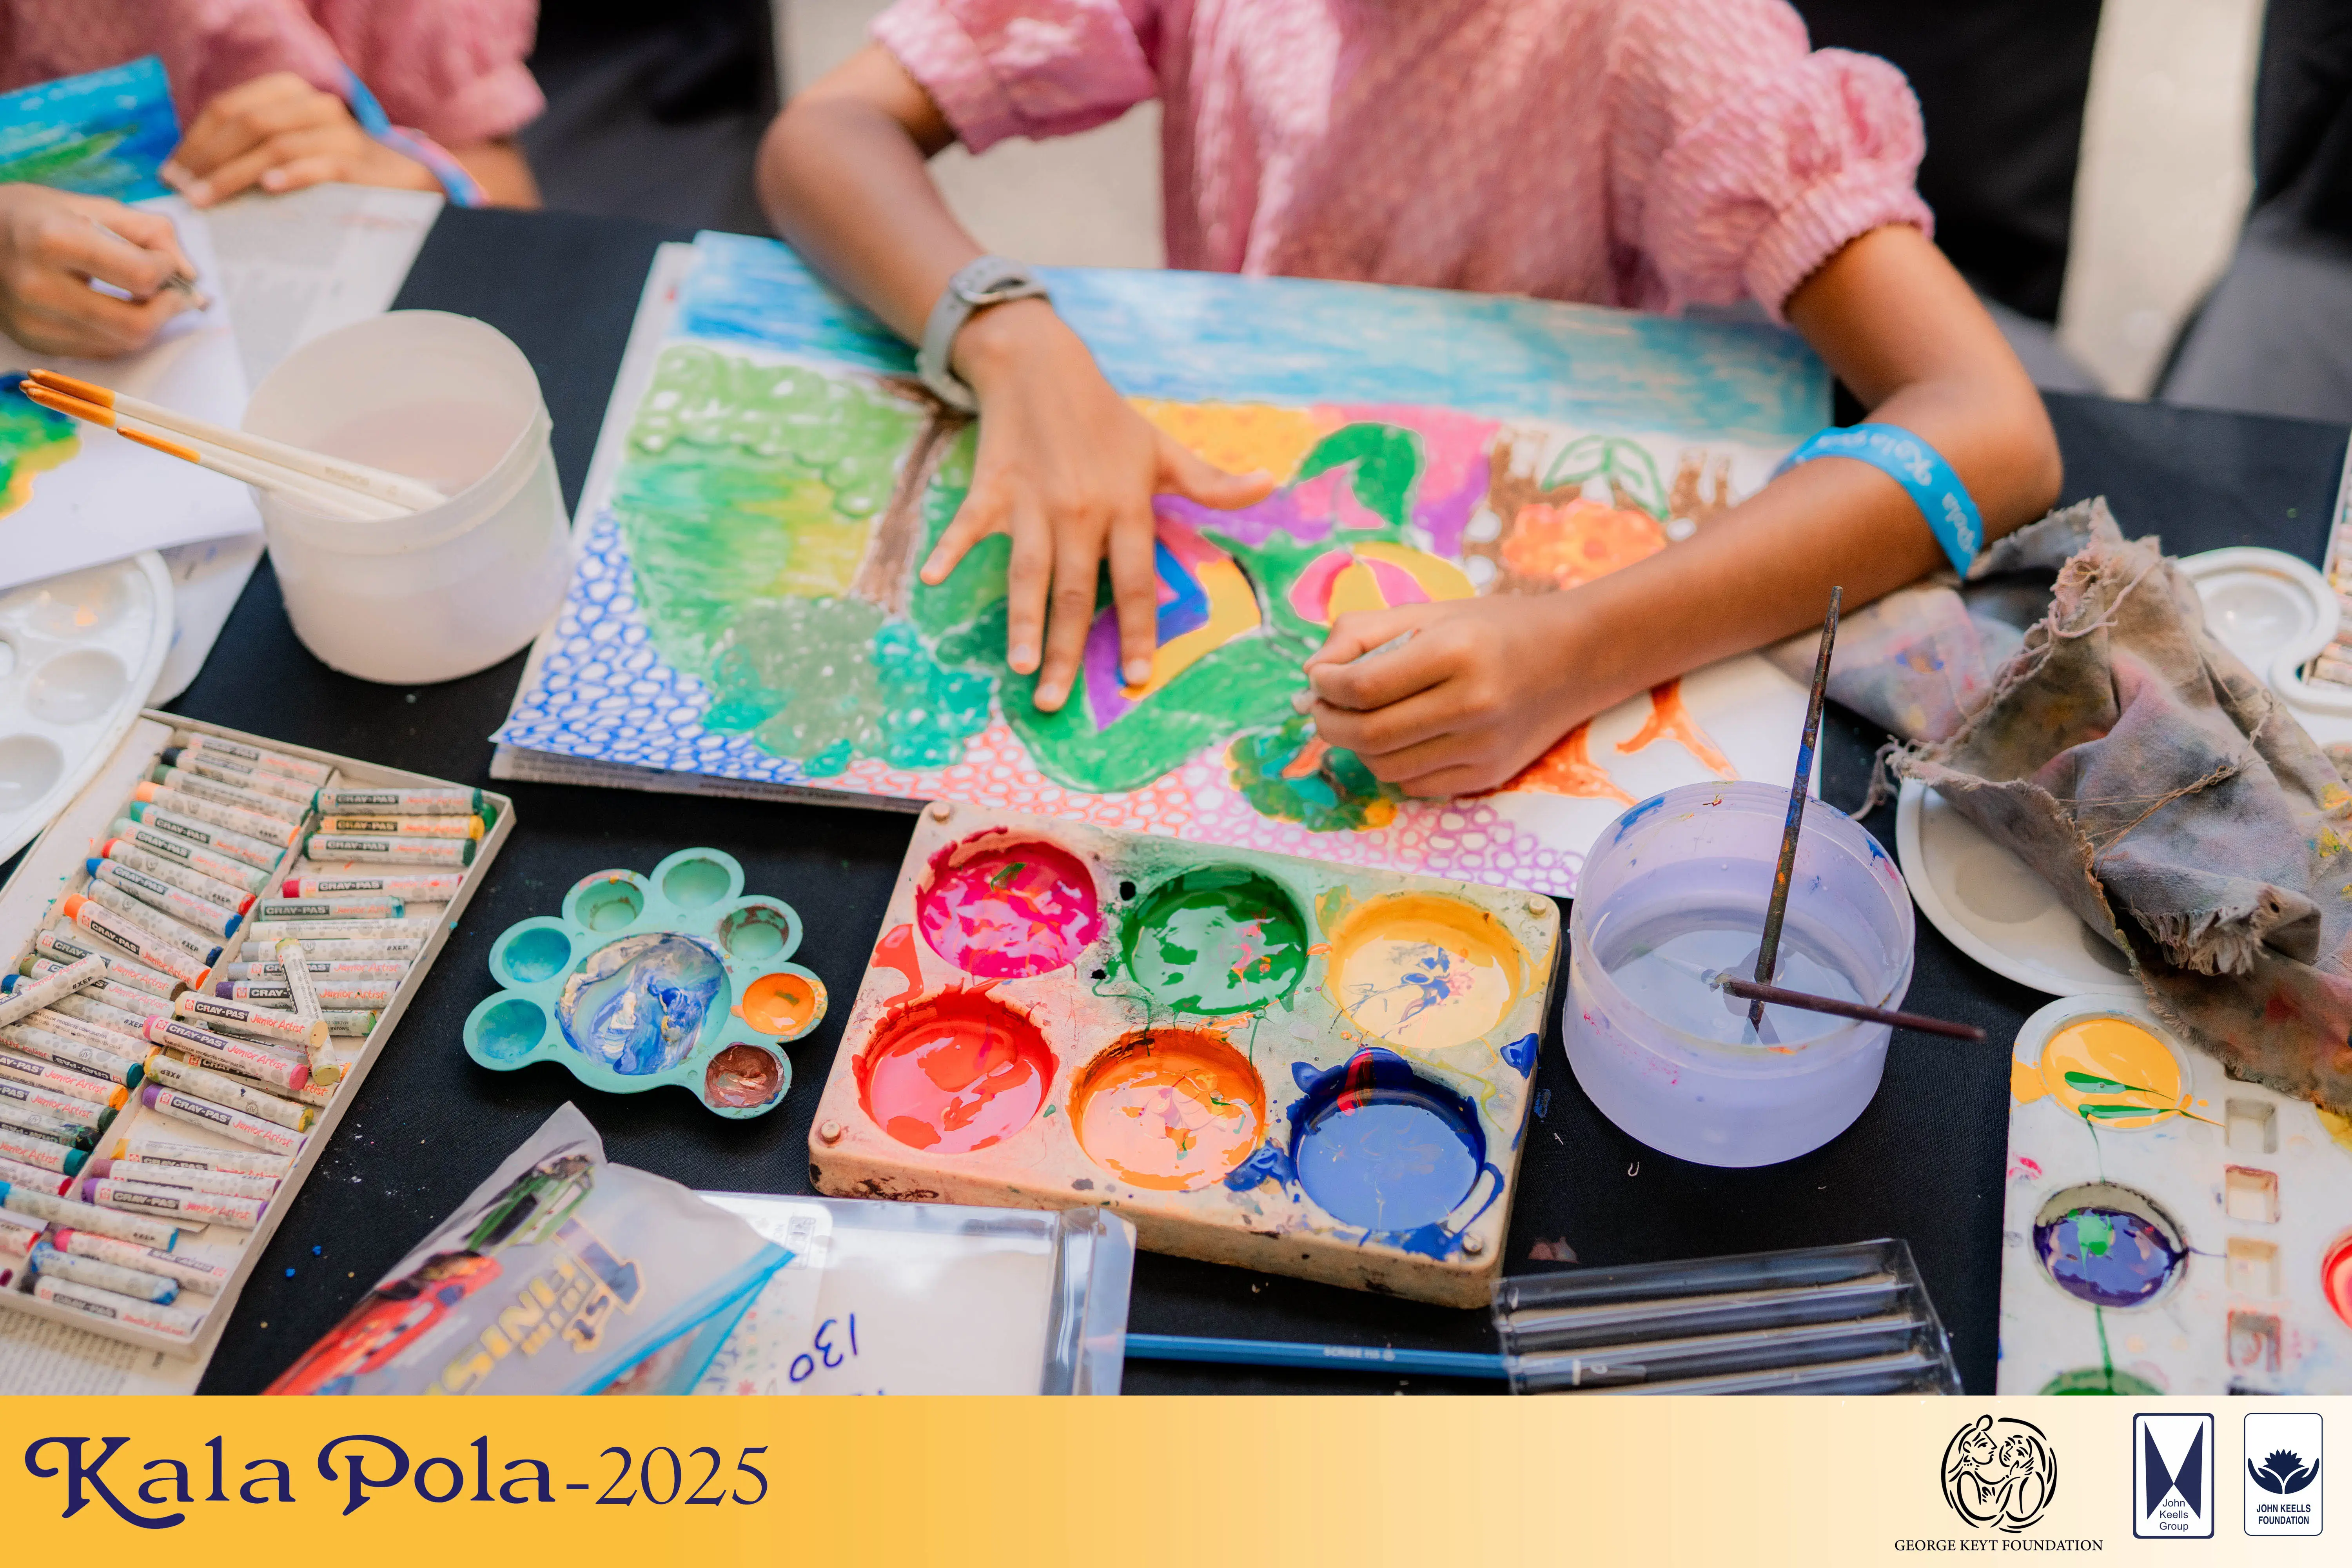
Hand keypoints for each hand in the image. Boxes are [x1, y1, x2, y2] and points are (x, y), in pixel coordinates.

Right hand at [0, 186, 195, 355]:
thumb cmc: (35, 216)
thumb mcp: (91, 206)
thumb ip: (150, 233)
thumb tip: (191, 275)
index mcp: (53, 241)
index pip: (139, 276)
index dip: (167, 272)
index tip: (167, 264)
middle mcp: (39, 287)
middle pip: (136, 324)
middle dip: (168, 309)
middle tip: (174, 294)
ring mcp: (34, 321)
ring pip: (122, 344)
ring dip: (149, 324)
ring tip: (146, 299)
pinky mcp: (36, 342)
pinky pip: (100, 351)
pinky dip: (121, 334)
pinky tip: (115, 309)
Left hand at [163, 72, 437, 206]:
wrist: (404, 177)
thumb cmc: (336, 166)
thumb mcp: (293, 142)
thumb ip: (252, 144)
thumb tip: (195, 169)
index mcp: (290, 91)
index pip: (229, 108)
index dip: (195, 139)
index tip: (172, 173)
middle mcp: (313, 104)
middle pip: (248, 124)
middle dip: (208, 160)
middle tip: (185, 191)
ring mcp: (339, 133)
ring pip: (275, 146)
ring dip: (235, 175)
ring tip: (209, 200)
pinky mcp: (358, 163)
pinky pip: (319, 166)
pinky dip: (292, 176)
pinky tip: (268, 187)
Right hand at [924, 299, 1273, 710]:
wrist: (1042, 366)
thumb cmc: (1107, 417)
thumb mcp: (1162, 448)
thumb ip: (1211, 481)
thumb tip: (1269, 483)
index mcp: (1125, 505)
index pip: (1136, 581)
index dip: (1137, 631)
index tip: (1136, 678)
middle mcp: (1081, 509)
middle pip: (1075, 592)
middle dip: (1065, 651)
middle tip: (1055, 704)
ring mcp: (1033, 500)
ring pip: (1028, 571)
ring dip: (1021, 621)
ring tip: (1017, 667)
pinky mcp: (993, 486)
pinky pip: (969, 525)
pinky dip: (950, 548)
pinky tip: (932, 579)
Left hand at [1302, 595, 1601, 796]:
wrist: (1575, 658)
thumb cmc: (1494, 629)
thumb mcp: (1430, 613)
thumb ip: (1363, 633)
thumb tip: (1311, 675)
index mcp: (1455, 652)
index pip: (1363, 687)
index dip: (1325, 686)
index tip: (1318, 677)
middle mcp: (1472, 705)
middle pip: (1368, 734)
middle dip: (1328, 722)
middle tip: (1321, 706)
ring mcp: (1483, 747)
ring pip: (1385, 766)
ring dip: (1356, 747)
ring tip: (1359, 720)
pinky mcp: (1488, 776)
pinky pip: (1414, 784)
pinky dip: (1391, 765)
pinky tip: (1399, 738)